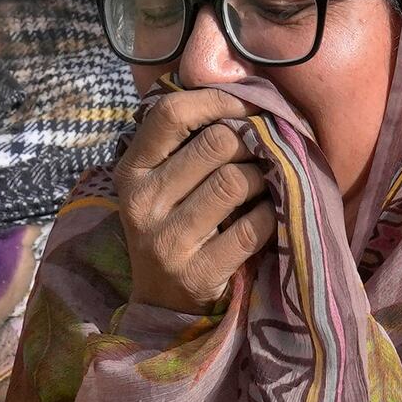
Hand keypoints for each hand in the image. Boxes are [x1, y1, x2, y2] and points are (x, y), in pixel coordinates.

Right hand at [115, 89, 281, 317]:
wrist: (164, 306)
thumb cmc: (174, 227)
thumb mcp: (160, 184)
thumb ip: (185, 143)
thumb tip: (246, 96)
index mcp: (131, 171)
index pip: (171, 113)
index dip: (218, 100)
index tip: (248, 108)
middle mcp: (141, 203)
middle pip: (216, 143)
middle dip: (251, 142)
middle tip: (264, 152)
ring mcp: (166, 240)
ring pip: (236, 180)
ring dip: (264, 178)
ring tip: (264, 185)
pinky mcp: (197, 273)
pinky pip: (253, 227)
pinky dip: (271, 216)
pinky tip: (268, 216)